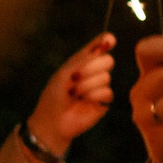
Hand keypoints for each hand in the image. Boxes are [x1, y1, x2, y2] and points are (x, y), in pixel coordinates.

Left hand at [26, 34, 116, 155]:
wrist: (53, 122)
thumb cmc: (53, 97)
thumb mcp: (63, 74)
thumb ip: (81, 60)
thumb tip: (100, 47)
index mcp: (82, 63)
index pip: (97, 48)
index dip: (105, 41)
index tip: (110, 40)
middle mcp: (93, 72)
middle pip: (108, 60)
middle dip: (92, 67)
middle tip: (76, 78)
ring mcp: (100, 86)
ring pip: (106, 77)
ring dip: (87, 86)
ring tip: (74, 94)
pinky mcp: (104, 102)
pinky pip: (107, 92)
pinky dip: (93, 96)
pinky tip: (83, 102)